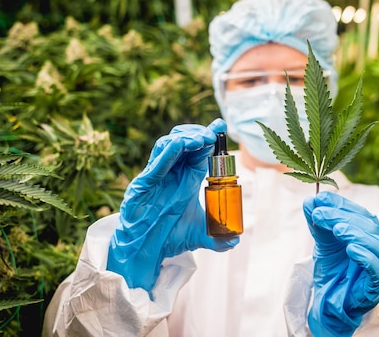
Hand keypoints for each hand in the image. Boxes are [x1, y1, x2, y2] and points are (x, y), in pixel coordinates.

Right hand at [107, 118, 238, 293]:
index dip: (210, 138)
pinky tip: (179, 144)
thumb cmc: (167, 238)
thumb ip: (218, 238)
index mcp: (186, 179)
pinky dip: (167, 152)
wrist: (144, 252)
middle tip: (214, 134)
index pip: (199, 152)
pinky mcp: (143, 185)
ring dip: (186, 139)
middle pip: (184, 142)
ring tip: (202, 139)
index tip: (221, 127)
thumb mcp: (199, 236)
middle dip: (199, 134)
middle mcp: (172, 174)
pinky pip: (154, 164)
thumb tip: (235, 240)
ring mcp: (157, 177)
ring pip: (167, 146)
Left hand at [303, 191, 378, 335]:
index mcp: (374, 233)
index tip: (320, 199)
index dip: (342, 205)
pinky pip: (378, 271)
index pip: (362, 213)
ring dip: (358, 234)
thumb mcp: (324, 241)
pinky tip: (351, 250)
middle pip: (370, 227)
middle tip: (320, 214)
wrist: (330, 301)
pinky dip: (366, 258)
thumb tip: (310, 199)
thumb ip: (319, 221)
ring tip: (337, 230)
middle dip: (343, 218)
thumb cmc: (334, 269)